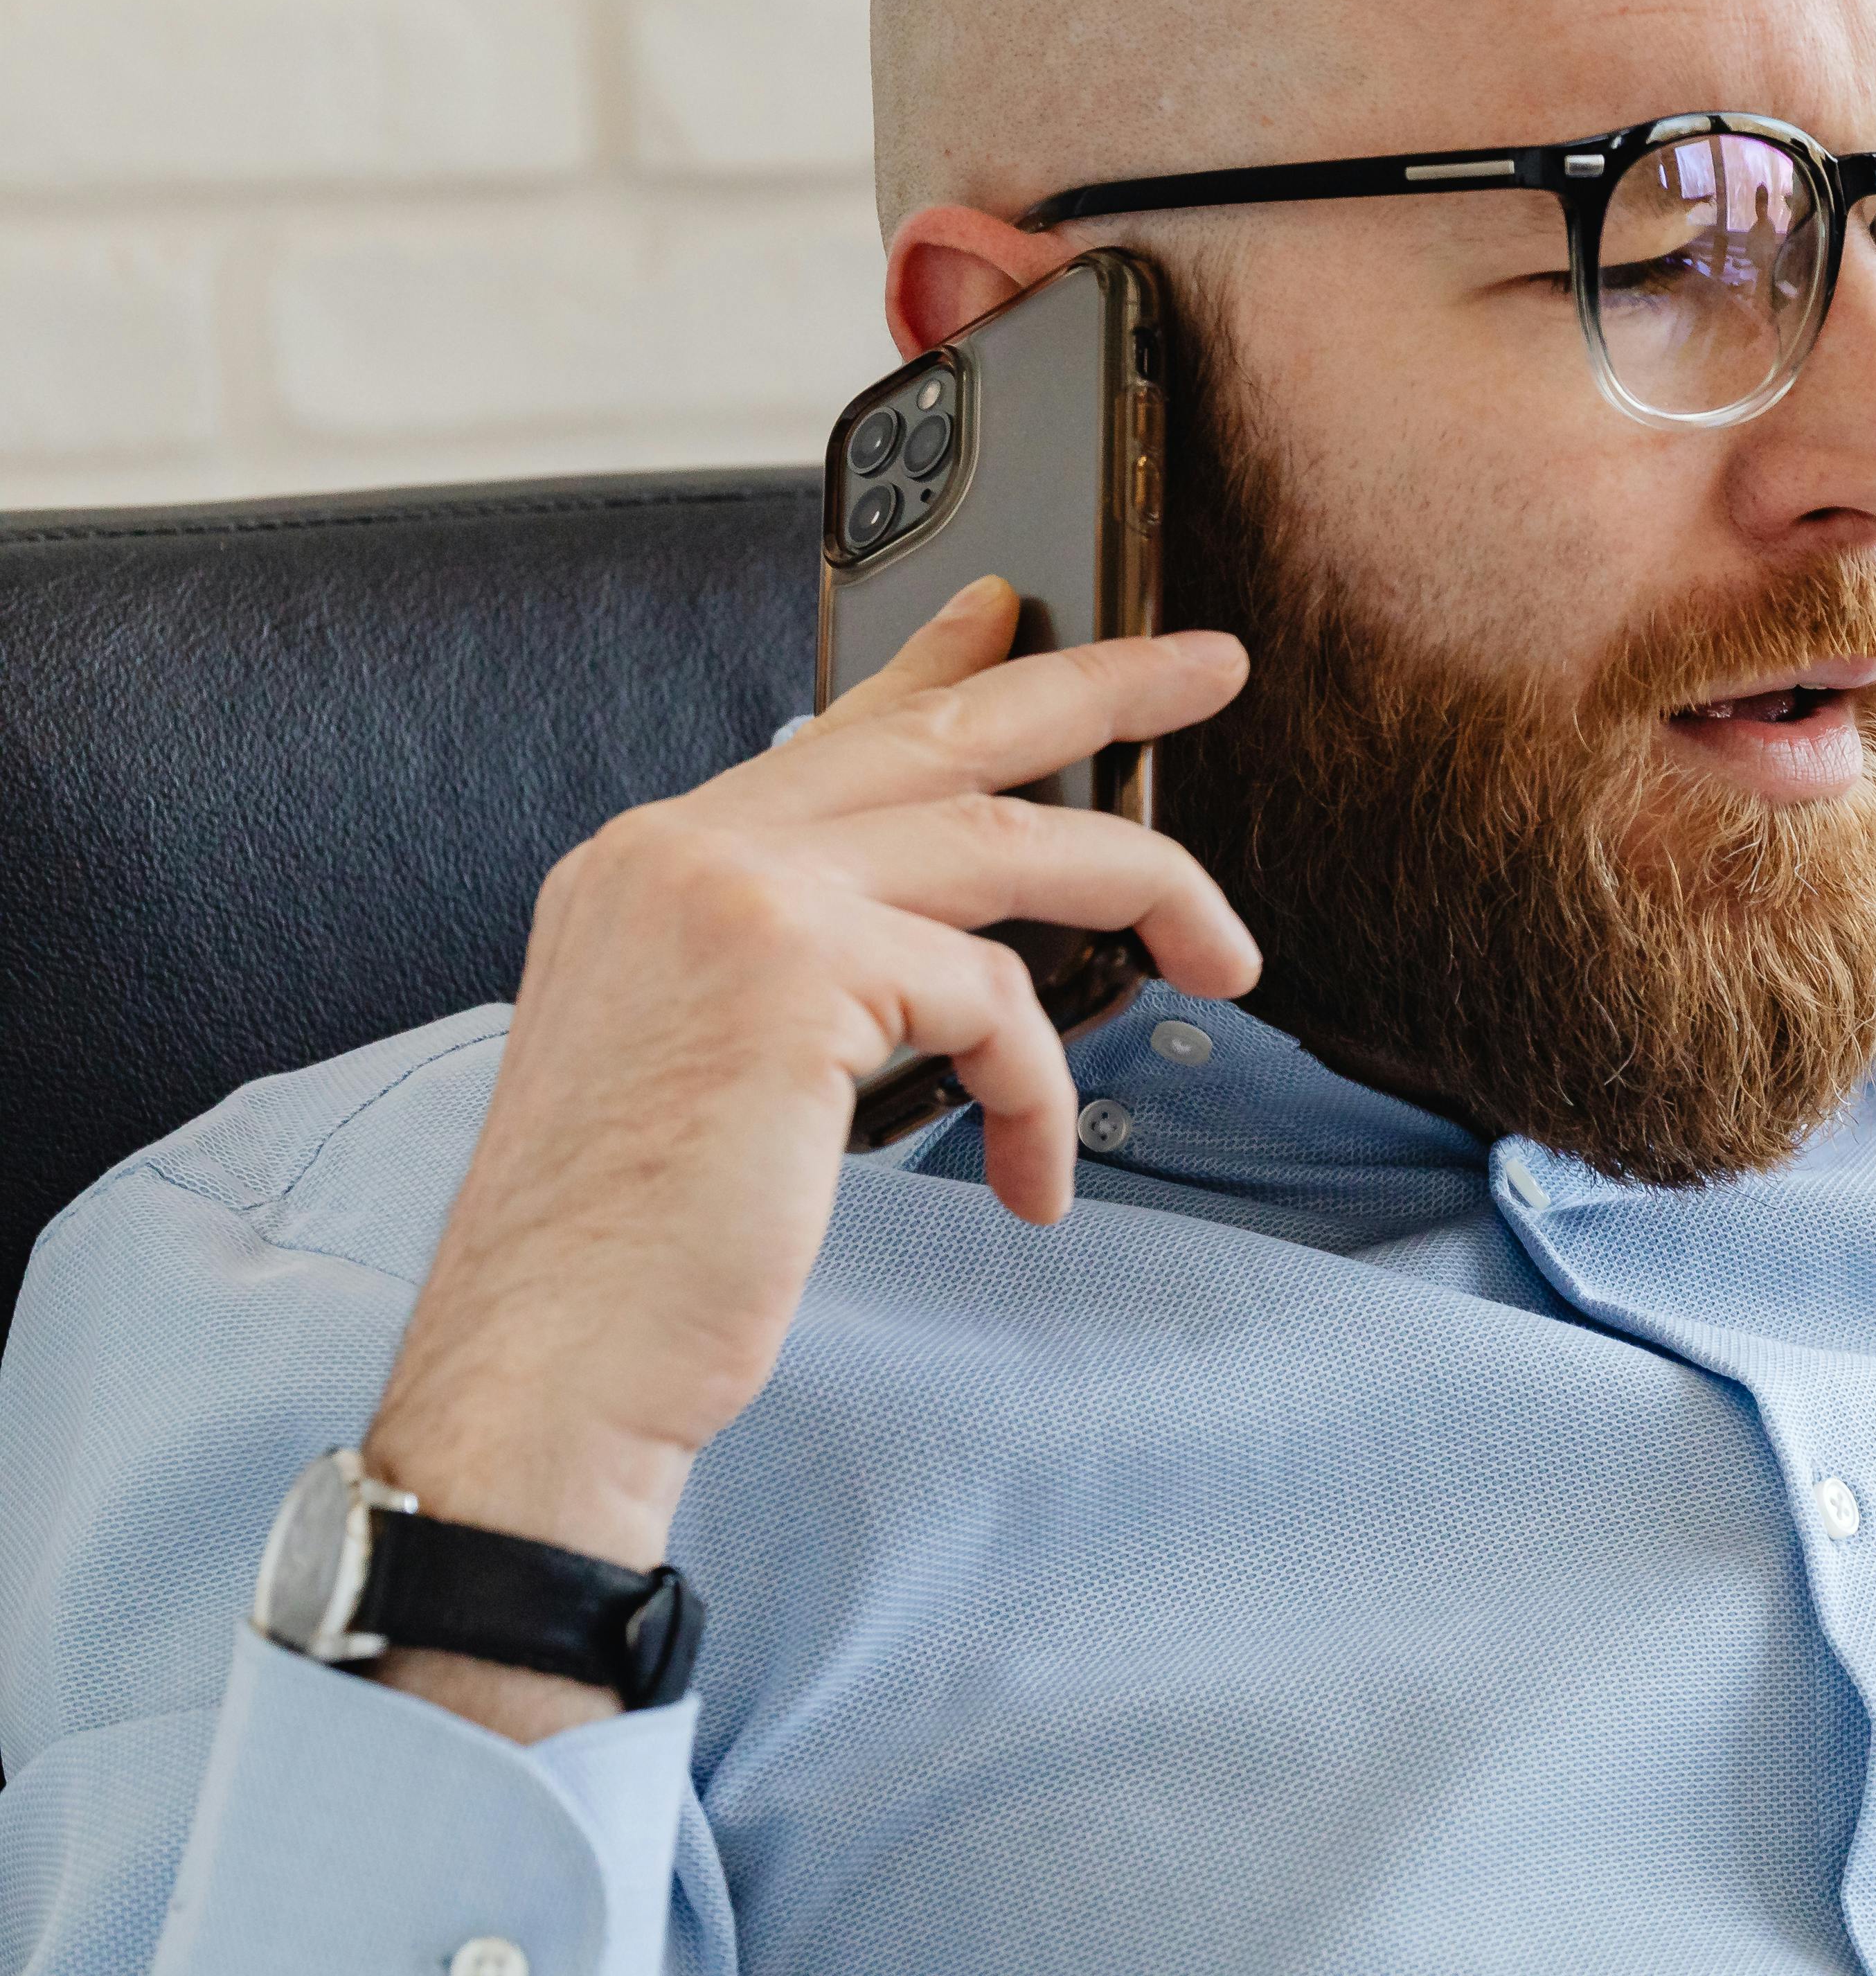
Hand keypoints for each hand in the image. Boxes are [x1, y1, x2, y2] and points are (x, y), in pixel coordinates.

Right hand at [358, 580, 1253, 1732]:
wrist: (547, 1361)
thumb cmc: (641, 1249)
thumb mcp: (719, 1062)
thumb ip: (809, 962)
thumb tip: (958, 932)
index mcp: (650, 863)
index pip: (831, 730)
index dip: (943, 665)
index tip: (1021, 615)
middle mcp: (679, 849)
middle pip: (938, 734)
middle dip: (1096, 686)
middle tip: (1209, 665)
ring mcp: (734, 895)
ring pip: (1007, 845)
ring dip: (1147, 897)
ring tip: (1228, 959)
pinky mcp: (798, 970)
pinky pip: (999, 1001)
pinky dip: (1039, 1097)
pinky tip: (1031, 1181)